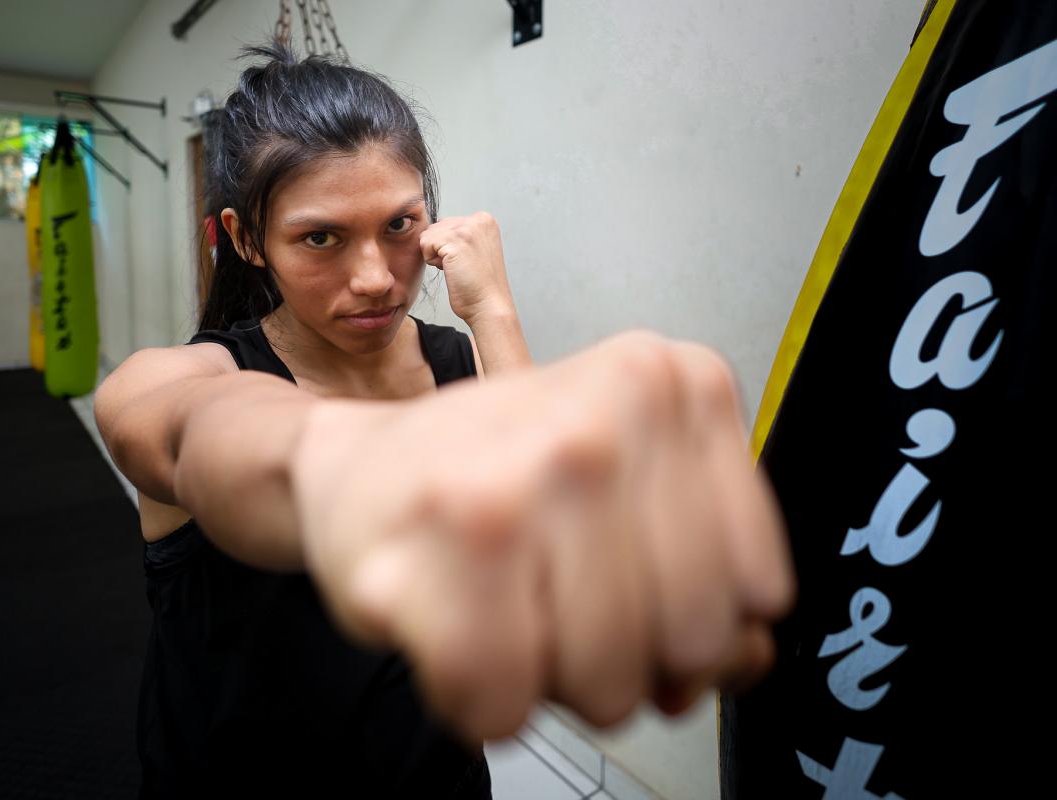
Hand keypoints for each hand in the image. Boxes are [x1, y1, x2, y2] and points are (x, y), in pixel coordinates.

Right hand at [290, 331, 794, 741]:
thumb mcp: (631, 492)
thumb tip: (745, 657)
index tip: (642, 597)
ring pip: (604, 687)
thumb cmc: (496, 479)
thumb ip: (712, 567)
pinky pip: (503, 707)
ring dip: (549, 682)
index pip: (758, 591)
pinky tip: (454, 629)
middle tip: (562, 605)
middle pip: (688, 646)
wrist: (355, 470)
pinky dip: (477, 701)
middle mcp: (606, 420)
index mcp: (670, 384)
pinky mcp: (443, 547)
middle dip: (626, 661)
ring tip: (505, 608)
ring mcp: (523, 479)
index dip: (698, 626)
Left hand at [419, 211, 514, 323]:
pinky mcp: (454, 240)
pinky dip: (432, 261)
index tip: (467, 261)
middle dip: (442, 249)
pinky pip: (425, 244)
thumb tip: (432, 230)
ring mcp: (466, 228)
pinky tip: (451, 270)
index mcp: (485, 220)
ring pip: (428, 235)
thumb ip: (459, 234)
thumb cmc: (479, 285)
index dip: (449, 247)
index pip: (447, 224)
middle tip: (462, 267)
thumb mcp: (475, 249)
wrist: (488, 306)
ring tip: (458, 268)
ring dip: (436, 255)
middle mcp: (478, 220)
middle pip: (436, 227)